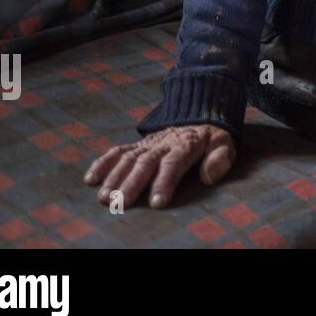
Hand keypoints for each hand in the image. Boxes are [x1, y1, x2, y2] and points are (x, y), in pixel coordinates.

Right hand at [83, 124, 235, 208]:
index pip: (173, 163)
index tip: (156, 202)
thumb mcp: (225, 143)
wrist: (200, 112)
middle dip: (132, 183)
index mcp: (186, 144)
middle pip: (145, 163)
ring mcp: (148, 143)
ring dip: (114, 177)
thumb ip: (220, 159)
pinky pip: (117, 151)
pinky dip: (103, 163)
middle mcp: (163, 144)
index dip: (164, 182)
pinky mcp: (137, 144)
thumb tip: (209, 177)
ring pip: (128, 159)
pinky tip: (90, 179)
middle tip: (121, 203)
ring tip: (104, 198)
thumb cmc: (212, 137)